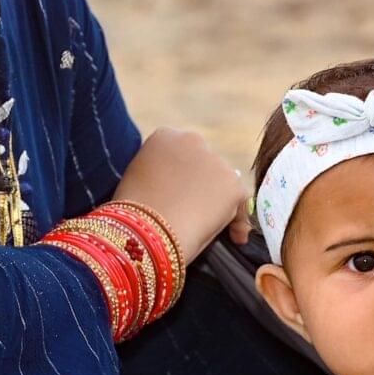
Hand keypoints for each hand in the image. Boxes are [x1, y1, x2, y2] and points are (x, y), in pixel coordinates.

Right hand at [110, 127, 245, 254]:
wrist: (146, 231)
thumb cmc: (132, 212)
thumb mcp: (136, 179)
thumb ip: (156, 172)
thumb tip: (170, 184)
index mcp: (164, 136)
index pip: (181, 154)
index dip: (181, 177)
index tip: (177, 195)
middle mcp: (192, 140)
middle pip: (204, 164)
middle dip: (202, 185)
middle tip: (195, 212)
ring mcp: (215, 161)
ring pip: (222, 182)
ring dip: (218, 200)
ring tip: (210, 227)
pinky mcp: (232, 184)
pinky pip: (241, 203)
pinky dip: (239, 221)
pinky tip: (235, 238)